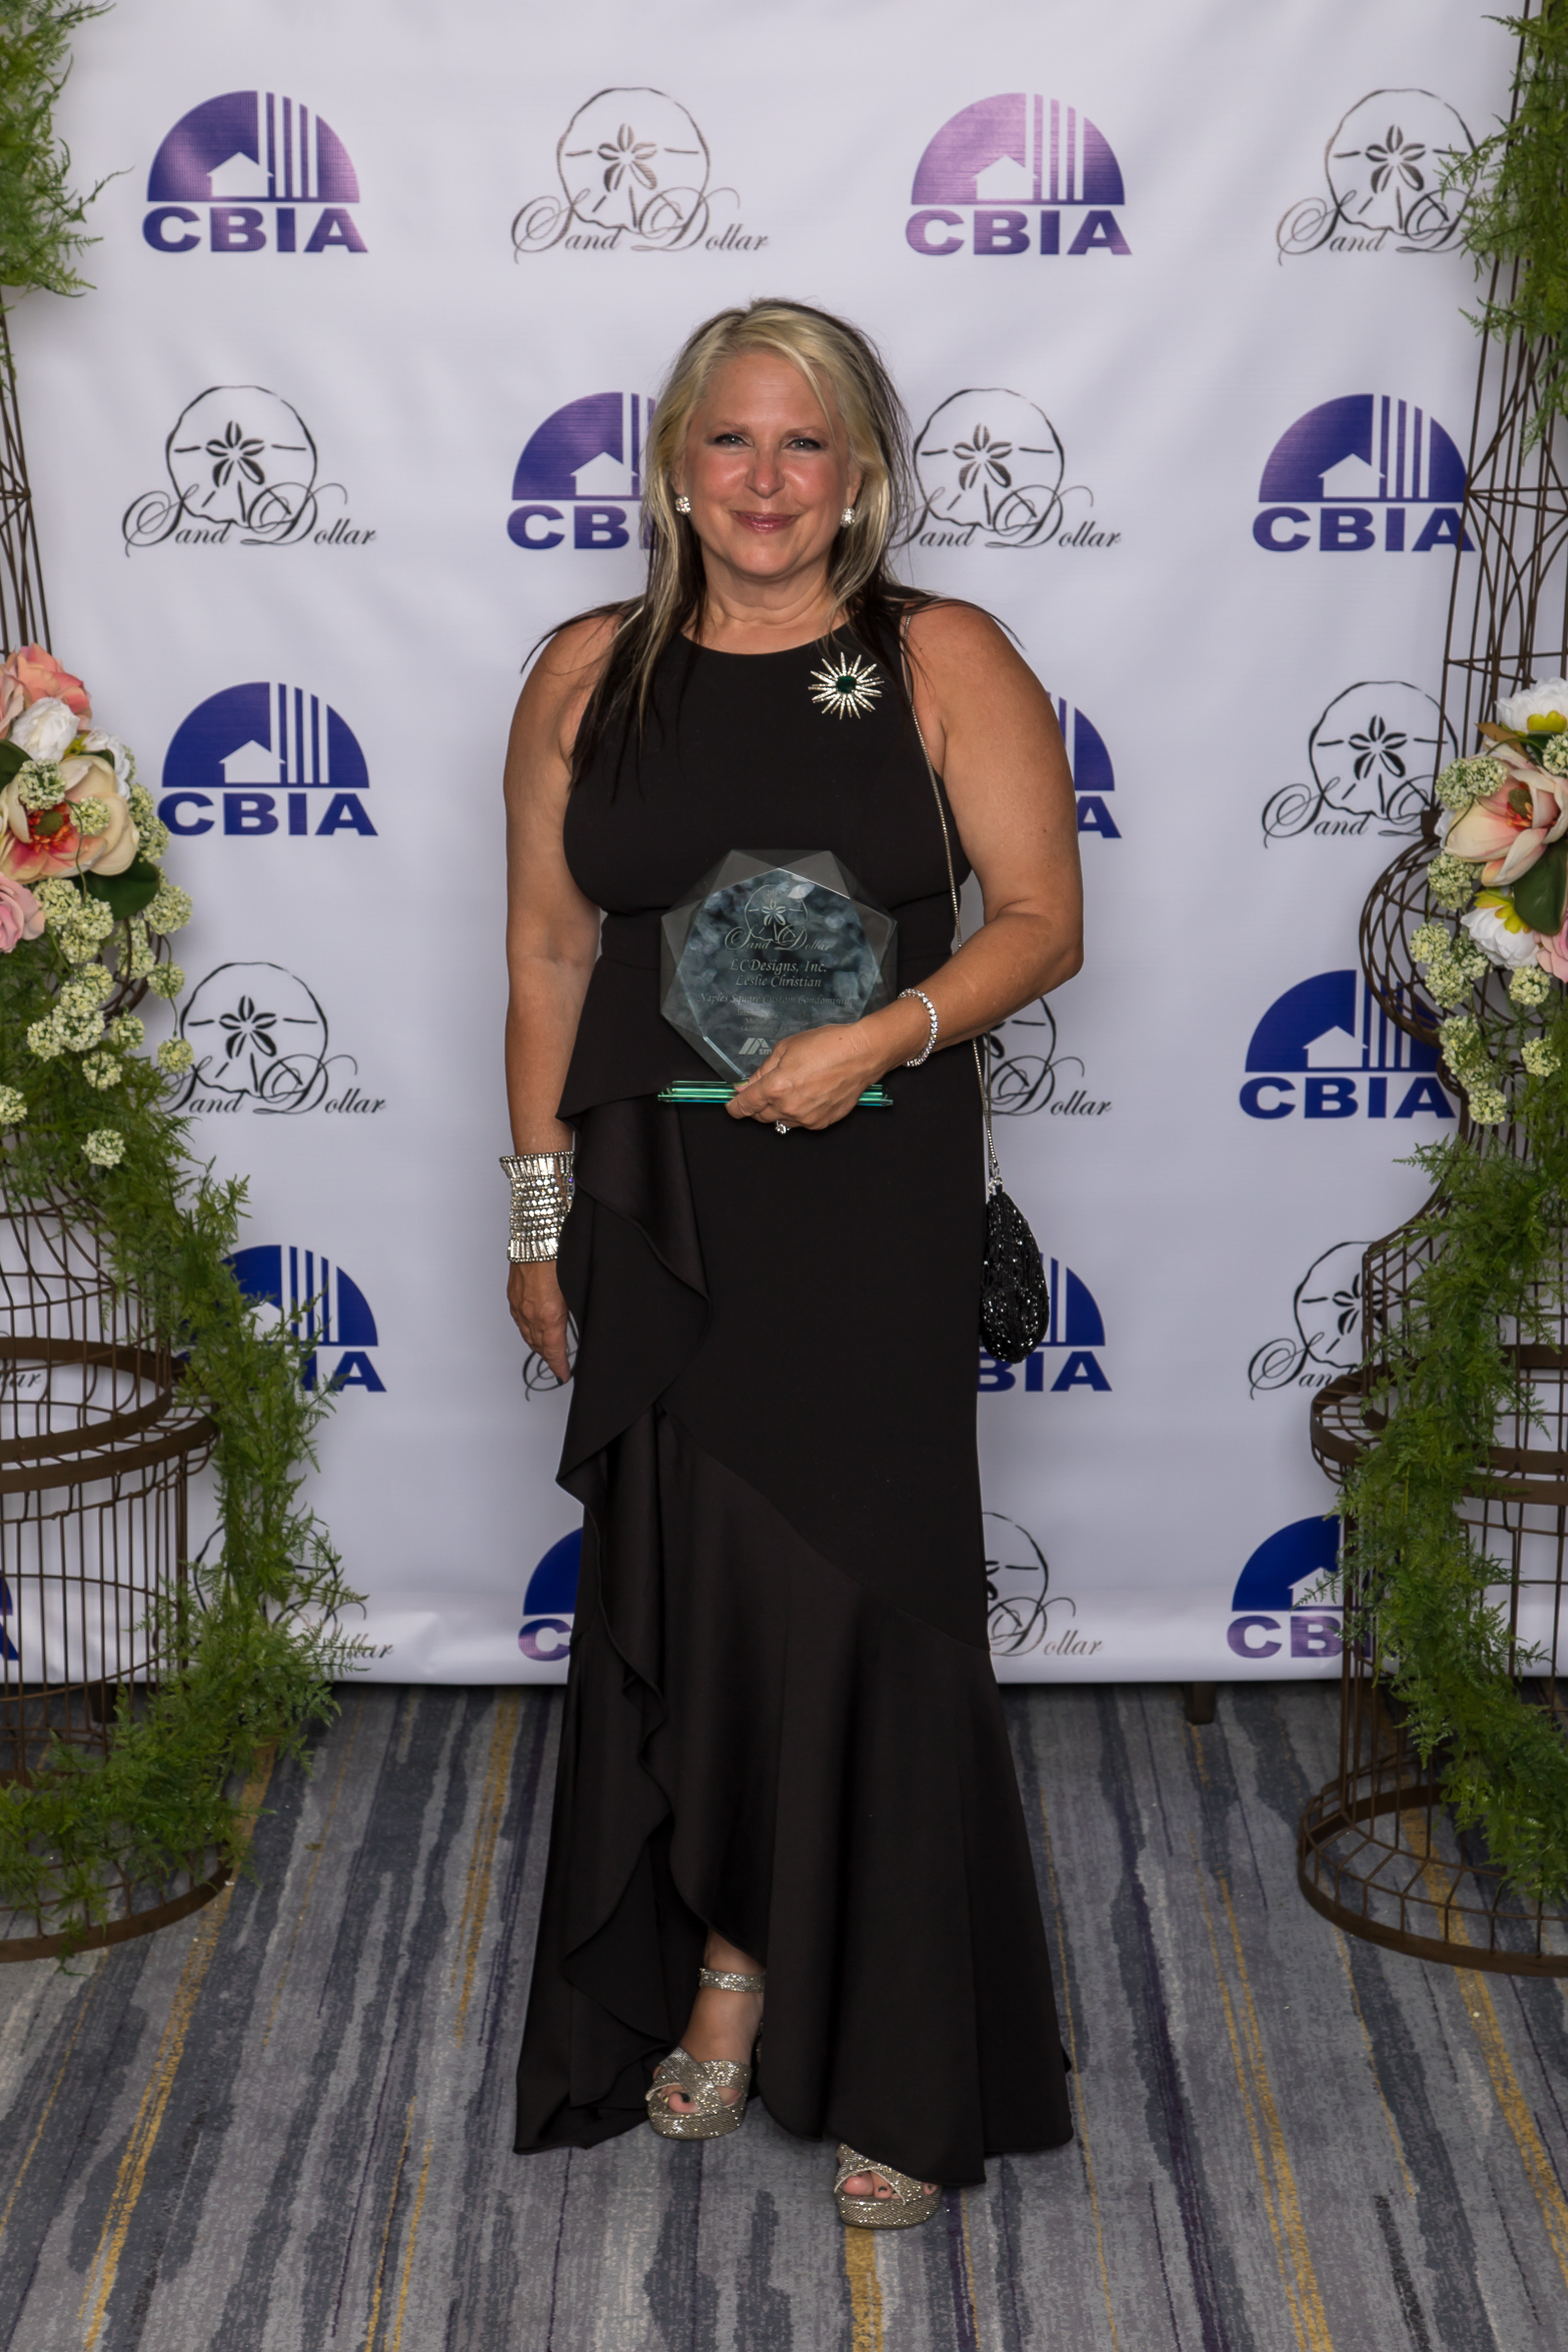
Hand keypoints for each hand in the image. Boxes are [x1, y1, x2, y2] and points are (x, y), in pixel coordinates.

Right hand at [508, 1260, 571, 1381]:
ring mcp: (520, 1306)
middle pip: (539, 1346)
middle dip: (549, 1357)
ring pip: (527, 1335)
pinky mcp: (514, 1296)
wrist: (538, 1238)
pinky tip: (533, 1328)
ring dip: (538, 1345)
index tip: (564, 1374)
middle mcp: (531, 1314)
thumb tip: (576, 1324)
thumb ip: (574, 1312)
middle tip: (558, 1364)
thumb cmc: (559, 1258)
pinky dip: (527, 1330)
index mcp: (549, 1317)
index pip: (554, 1352)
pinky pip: (519, 1321)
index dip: (559, 1367)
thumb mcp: (575, 1290)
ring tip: (547, 1350)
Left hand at [726, 1021, 883, 1129]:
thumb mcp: (786, 1048)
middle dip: (757, 1105)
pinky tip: (808, 1095)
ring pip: (780, 1121)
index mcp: (776, 1087)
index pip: (745, 1106)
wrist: (862, 1054)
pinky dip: (798, 1113)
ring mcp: (806, 1119)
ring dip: (778, 1110)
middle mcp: (789, 1107)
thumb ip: (762, 1071)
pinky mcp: (821, 1123)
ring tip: (792, 1089)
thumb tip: (746, 1086)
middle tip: (765, 1090)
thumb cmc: (827, 1045)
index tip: (732, 1105)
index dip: (735, 1106)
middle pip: (760, 1117)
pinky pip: (800, 1123)